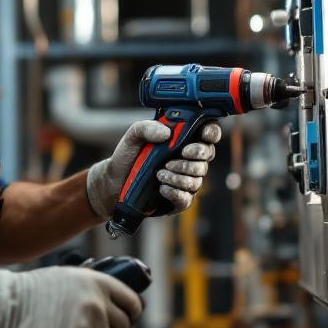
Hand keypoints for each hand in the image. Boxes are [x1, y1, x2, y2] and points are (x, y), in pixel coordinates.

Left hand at [85, 119, 221, 217]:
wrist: (115, 181)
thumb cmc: (128, 156)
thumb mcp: (133, 136)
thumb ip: (146, 127)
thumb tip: (166, 133)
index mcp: (184, 140)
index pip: (209, 133)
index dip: (211, 133)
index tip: (202, 135)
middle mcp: (190, 160)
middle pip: (207, 157)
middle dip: (193, 158)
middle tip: (171, 160)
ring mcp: (186, 180)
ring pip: (197, 179)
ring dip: (178, 177)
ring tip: (158, 174)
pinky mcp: (179, 199)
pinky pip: (187, 199)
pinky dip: (175, 193)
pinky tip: (161, 188)